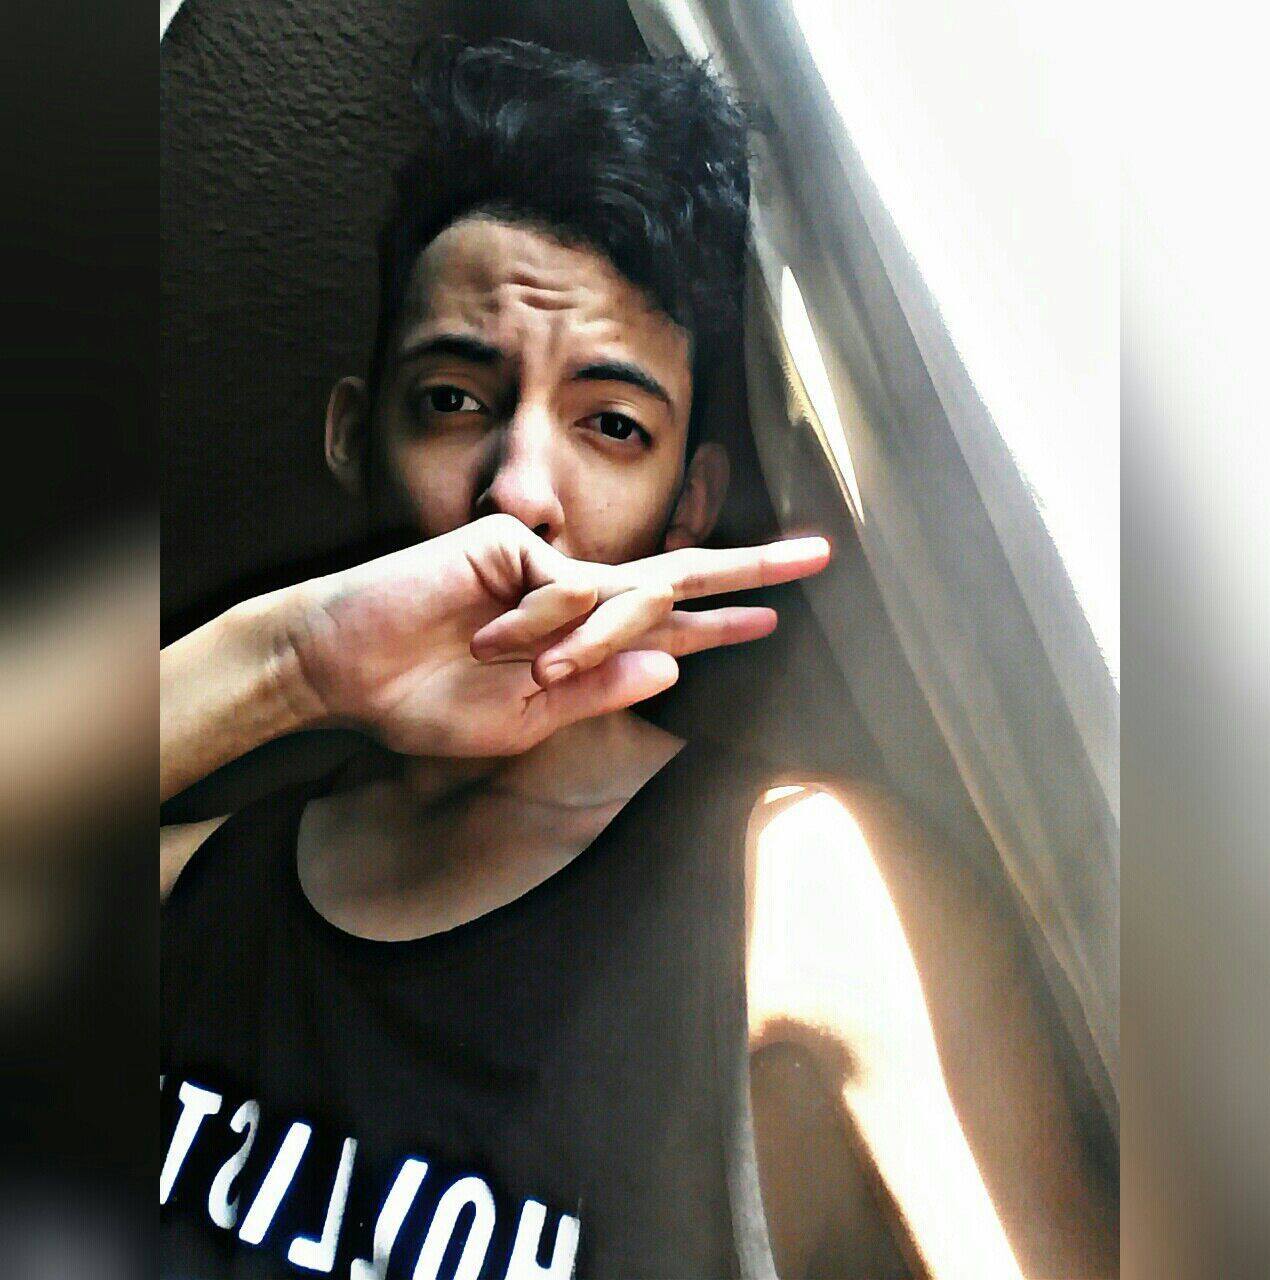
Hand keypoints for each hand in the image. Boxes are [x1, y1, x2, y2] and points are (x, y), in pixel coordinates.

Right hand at [279, 513, 829, 757]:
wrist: (343, 671)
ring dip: (572, 647)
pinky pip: (566, 591)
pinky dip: (533, 627)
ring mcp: (547, 565)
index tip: (773, 619)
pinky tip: (485, 636)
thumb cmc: (423, 701)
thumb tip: (669, 663)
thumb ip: (595, 691)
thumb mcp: (522, 719)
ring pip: (618, 599)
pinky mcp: (518, 541)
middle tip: (818, 556)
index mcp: (576, 642)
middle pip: (678, 576)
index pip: (665, 630)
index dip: (722, 624)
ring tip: (492, 658)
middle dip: (749, 568)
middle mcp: (573, 596)